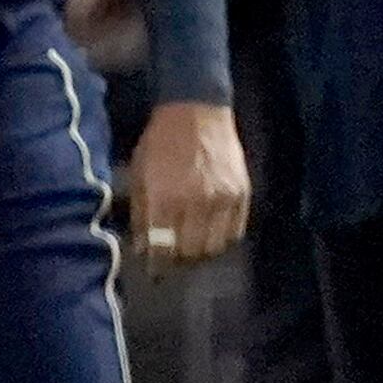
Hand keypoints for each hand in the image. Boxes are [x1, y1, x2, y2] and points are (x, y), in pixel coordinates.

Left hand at [128, 98, 251, 266]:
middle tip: (171, 258)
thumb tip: (144, 248)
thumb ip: (141, 213)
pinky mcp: (243, 195)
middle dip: (179, 261)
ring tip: (190, 249)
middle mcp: (197, 202)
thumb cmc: (160, 143)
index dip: (158, 263)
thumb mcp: (139, 174)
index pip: (163, 246)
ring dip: (202, 254)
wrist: (196, 112)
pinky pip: (236, 232)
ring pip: (216, 247)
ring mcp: (224, 199)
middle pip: (192, 252)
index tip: (153, 269)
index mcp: (166, 197)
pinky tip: (209, 236)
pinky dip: (222, 240)